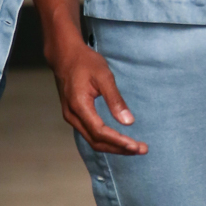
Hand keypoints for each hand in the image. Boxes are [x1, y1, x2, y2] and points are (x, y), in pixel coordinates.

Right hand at [50, 35, 147, 155]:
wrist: (64, 56)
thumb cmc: (85, 62)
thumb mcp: (104, 76)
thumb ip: (115, 100)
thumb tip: (128, 122)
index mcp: (79, 106)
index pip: (100, 132)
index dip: (119, 142)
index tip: (136, 146)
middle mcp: (72, 116)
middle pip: (96, 141)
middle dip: (119, 148)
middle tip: (141, 150)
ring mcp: (71, 117)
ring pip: (93, 140)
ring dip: (114, 146)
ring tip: (134, 148)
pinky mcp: (74, 116)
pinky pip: (90, 134)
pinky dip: (106, 140)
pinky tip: (119, 140)